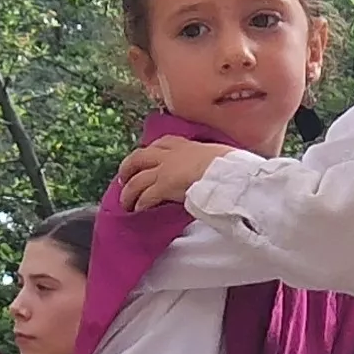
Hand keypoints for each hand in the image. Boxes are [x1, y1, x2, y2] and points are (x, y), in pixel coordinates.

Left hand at [114, 138, 230, 212]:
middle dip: (128, 167)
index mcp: (184, 144)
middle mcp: (170, 154)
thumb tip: (214, 165)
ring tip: (125, 202)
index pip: (161, 143)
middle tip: (124, 178)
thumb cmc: (229, 164)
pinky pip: (146, 196)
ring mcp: (164, 170)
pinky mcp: (163, 186)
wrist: (227, 172)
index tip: (145, 157)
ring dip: (129, 191)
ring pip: (137, 179)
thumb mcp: (217, 154)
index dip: (150, 151)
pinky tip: (138, 210)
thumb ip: (208, 159)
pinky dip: (140, 203)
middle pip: (139, 157)